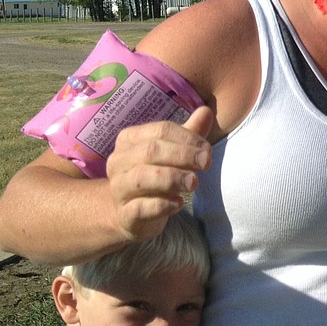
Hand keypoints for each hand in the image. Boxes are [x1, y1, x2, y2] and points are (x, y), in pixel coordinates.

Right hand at [106, 106, 212, 241]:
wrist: (131, 214)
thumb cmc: (156, 175)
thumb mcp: (173, 152)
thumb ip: (190, 133)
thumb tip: (207, 110)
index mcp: (129, 140)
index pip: (161, 130)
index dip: (188, 138)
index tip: (207, 150)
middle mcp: (118, 162)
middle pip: (151, 151)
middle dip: (183, 155)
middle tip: (207, 163)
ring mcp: (118, 189)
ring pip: (143, 178)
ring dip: (173, 178)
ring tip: (194, 183)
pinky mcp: (124, 215)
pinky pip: (140, 208)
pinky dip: (162, 205)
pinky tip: (179, 204)